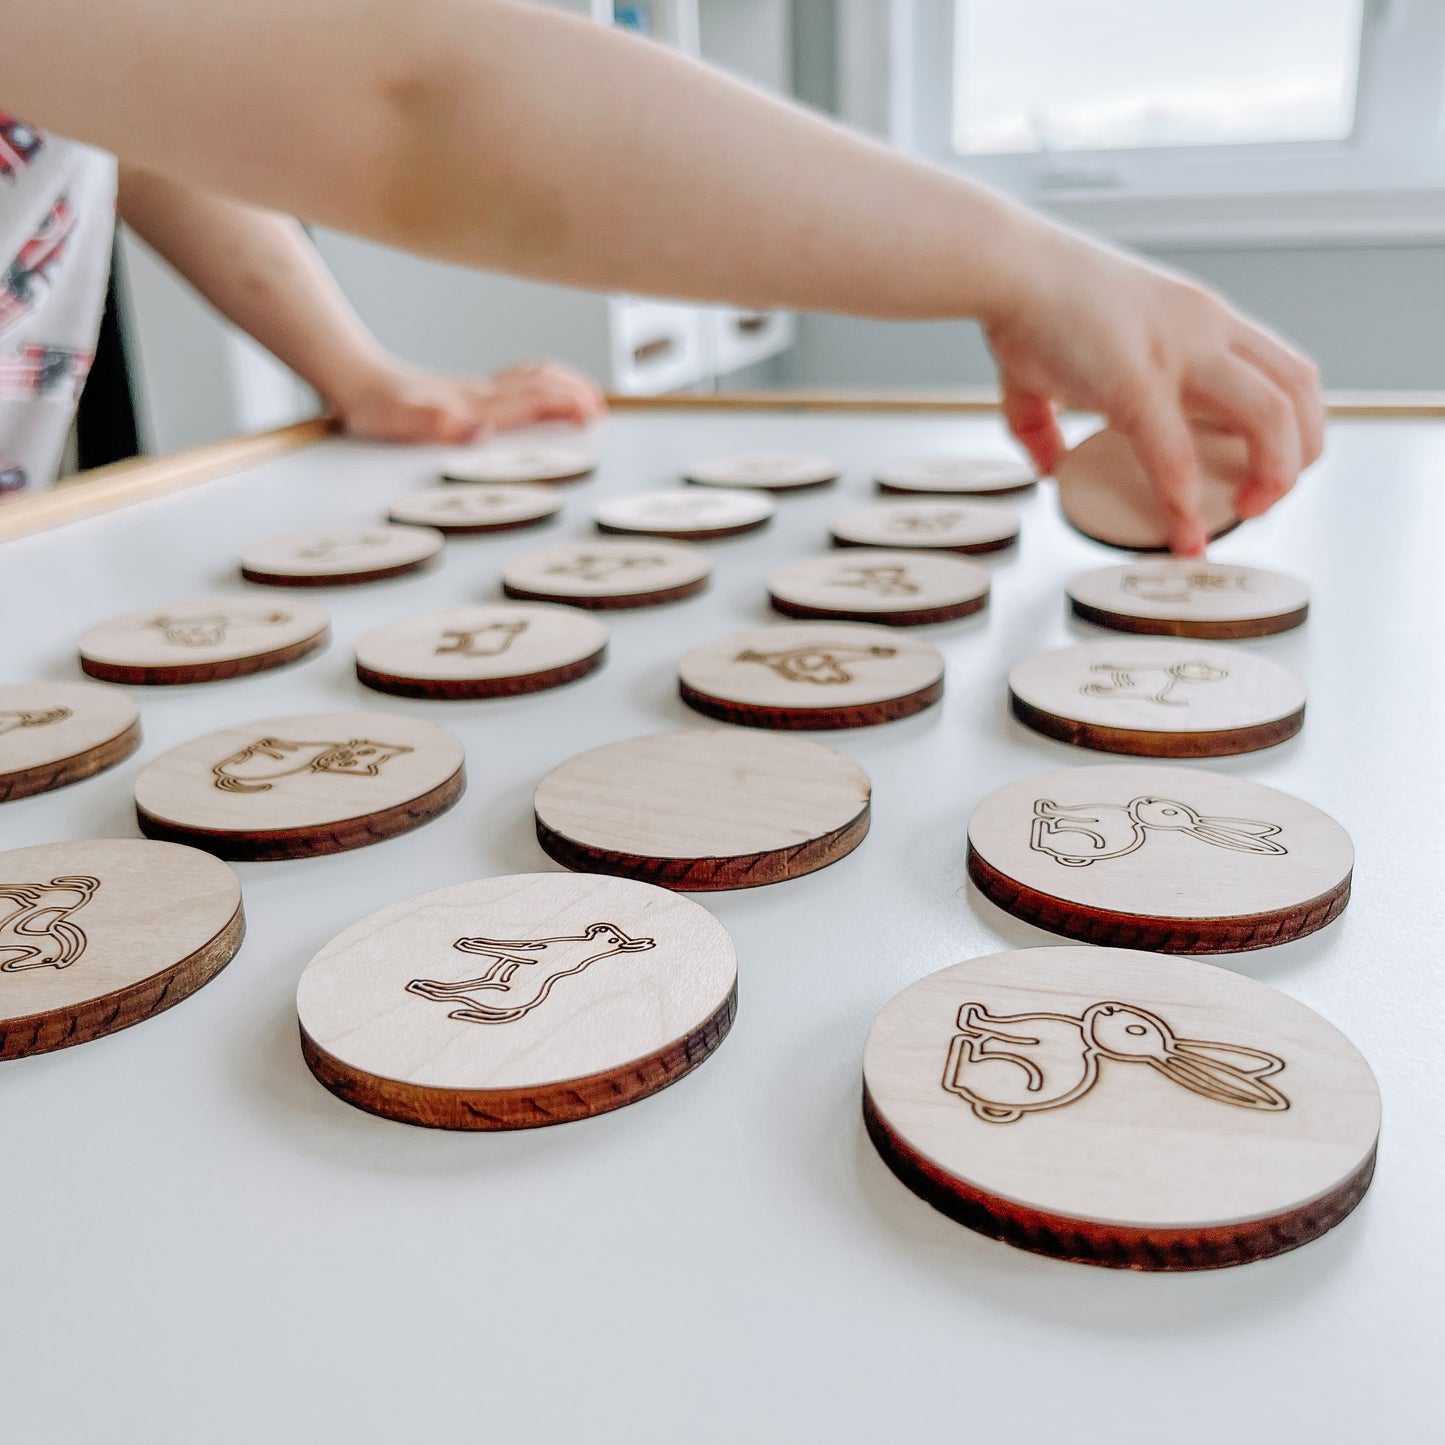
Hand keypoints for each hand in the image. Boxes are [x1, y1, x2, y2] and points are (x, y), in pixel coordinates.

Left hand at [329, 359, 606, 444]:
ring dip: (565, 384)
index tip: (593, 416)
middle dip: (577, 393)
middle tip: (600, 411)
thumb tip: (479, 430)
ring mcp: (477, 390)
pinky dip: (543, 384)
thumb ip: (437, 423)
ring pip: (533, 378)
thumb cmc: (376, 409)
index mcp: (476, 405)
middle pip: (542, 382)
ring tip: (586, 399)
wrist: (355, 381)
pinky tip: (543, 395)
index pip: (535, 398)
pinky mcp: (469, 391)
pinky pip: (517, 382)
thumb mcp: (399, 422)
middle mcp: (482, 395)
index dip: (568, 404)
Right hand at [982, 220, 1322, 554]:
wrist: (1005, 268)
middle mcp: (1205, 330)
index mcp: (1199, 321)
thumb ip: (1048, 422)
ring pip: (1272, 414)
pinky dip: (1183, 501)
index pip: (1283, 370)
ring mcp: (1178, 351)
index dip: (1291, 430)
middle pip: (1300, 390)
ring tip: (1242, 515)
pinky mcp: (1136, 379)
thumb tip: (1048, 465)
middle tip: (1259, 502)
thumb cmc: (1030, 306)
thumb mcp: (1055, 366)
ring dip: (1272, 475)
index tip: (1260, 475)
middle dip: (1298, 457)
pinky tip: (1181, 534)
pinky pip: (1175, 451)